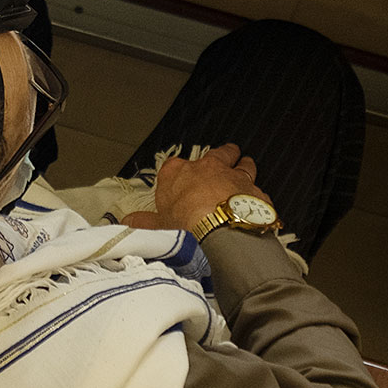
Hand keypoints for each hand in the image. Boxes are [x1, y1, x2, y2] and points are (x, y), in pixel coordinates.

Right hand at [144, 143, 264, 231]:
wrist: (221, 233)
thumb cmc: (187, 225)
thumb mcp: (157, 227)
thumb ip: (143, 223)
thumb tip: (128, 223)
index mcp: (178, 173)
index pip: (174, 166)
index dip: (177, 173)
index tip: (178, 182)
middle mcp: (208, 169)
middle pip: (217, 154)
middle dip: (221, 155)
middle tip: (223, 157)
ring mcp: (234, 178)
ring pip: (243, 164)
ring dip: (243, 166)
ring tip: (244, 168)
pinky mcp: (255, 194)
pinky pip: (258, 190)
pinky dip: (257, 195)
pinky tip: (256, 202)